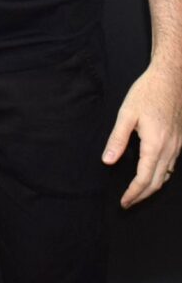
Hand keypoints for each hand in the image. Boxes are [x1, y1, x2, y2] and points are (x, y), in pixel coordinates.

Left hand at [102, 63, 181, 207]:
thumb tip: (107, 161)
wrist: (171, 79)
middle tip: (127, 202)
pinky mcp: (180, 140)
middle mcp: (169, 149)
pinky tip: (152, 175)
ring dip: (152, 188)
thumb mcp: (126, 114)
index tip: (123, 202)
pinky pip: (172, 166)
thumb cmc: (146, 93)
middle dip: (142, 195)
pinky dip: (161, 176)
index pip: (144, 178)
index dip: (133, 193)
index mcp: (155, 144)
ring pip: (167, 176)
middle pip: (157, 182)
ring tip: (137, 193)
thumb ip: (117, 139)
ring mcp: (178, 146)